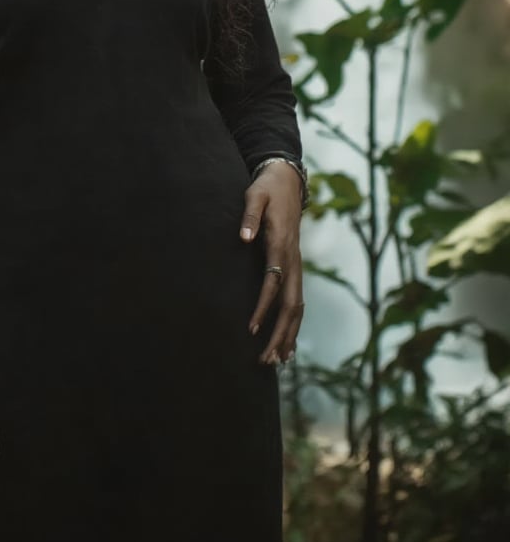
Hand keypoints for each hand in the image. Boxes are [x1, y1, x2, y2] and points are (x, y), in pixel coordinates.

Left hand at [239, 159, 304, 364]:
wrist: (287, 179)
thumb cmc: (267, 188)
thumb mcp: (255, 195)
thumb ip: (249, 215)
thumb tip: (244, 237)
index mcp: (281, 244)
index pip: (273, 283)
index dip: (263, 307)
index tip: (252, 329)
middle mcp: (293, 258)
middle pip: (291, 304)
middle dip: (281, 333)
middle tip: (266, 360)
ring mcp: (297, 263)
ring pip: (298, 306)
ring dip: (289, 334)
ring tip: (278, 361)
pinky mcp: (295, 265)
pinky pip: (297, 299)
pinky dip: (294, 323)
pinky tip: (288, 343)